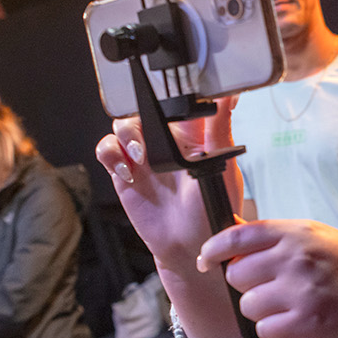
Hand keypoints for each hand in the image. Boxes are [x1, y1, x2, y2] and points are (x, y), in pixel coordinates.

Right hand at [95, 98, 236, 262]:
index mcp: (189, 132)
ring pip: (121, 126)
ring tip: (139, 157)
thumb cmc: (212, 206)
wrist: (191, 243)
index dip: (164, 94)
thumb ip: (220, 128)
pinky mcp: (124, 173)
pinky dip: (110, 154)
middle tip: (148, 140)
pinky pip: (107, 151)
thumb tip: (231, 95)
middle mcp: (163, 140)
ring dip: (125, 135)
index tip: (162, 96)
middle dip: (140, 116)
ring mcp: (142, 156)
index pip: (172, 101)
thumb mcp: (222, 165)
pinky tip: (127, 171)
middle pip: (141, 109)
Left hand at [200, 219, 337, 337]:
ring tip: (295, 308)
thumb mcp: (321, 240)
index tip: (207, 260)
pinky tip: (301, 325)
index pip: (238, 236)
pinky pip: (265, 331)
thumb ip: (279, 239)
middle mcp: (297, 256)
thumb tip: (232, 237)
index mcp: (299, 231)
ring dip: (265, 313)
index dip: (214, 249)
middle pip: (237, 276)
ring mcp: (301, 289)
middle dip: (250, 287)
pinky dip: (278, 333)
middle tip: (277, 291)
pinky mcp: (306, 322)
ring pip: (249, 307)